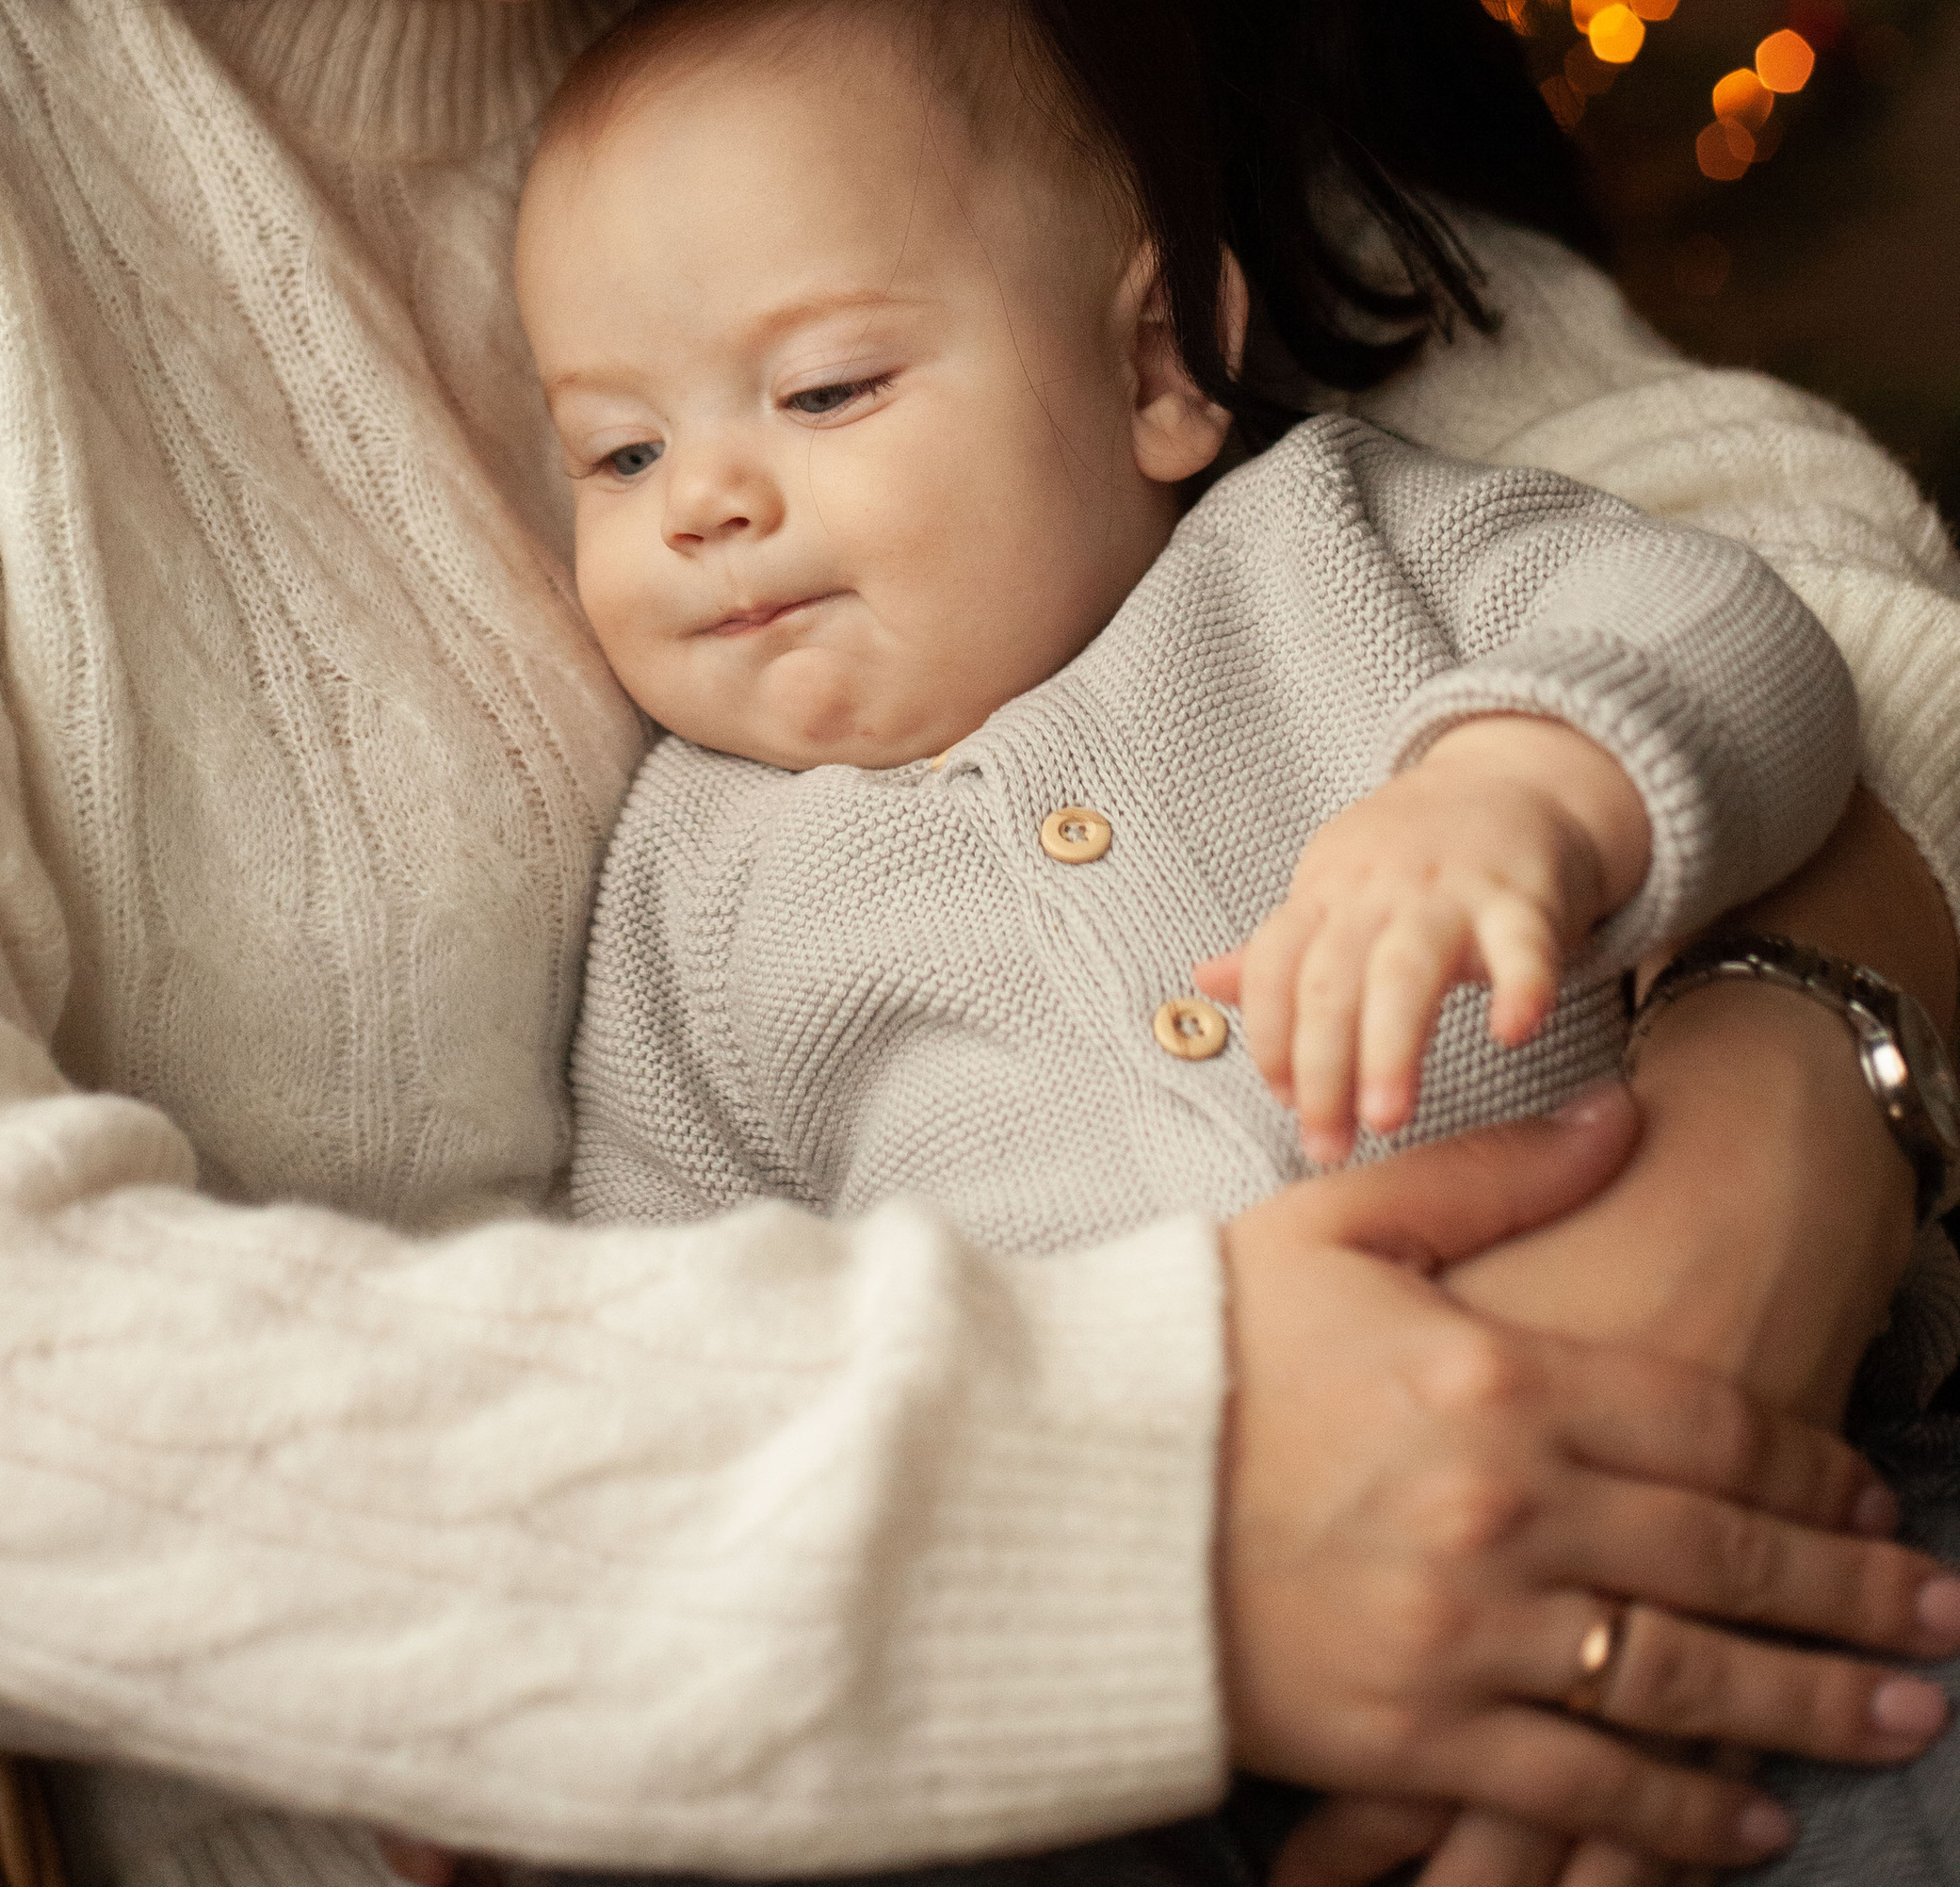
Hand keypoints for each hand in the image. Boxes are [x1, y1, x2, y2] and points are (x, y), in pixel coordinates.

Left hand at [1197, 718, 1645, 1163]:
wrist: (1511, 780)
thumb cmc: (1412, 854)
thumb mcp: (1335, 889)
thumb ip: (1279, 949)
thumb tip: (1203, 982)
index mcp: (1326, 895)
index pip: (1274, 965)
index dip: (1268, 1033)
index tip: (1281, 1100)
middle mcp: (1377, 894)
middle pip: (1329, 980)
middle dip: (1320, 1066)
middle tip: (1325, 1144)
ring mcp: (1449, 893)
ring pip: (1407, 968)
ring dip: (1390, 1044)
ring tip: (1385, 1117)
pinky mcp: (1522, 900)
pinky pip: (1523, 943)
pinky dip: (1521, 985)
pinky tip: (1514, 1032)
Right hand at [1217, 1084, 1959, 1868]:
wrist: (1057, 1493)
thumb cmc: (1194, 1343)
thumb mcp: (1338, 1222)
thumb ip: (1493, 1173)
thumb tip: (1622, 1112)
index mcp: (1492, 1380)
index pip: (1706, 1428)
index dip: (1809, 1465)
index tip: (1875, 1493)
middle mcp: (1501, 1513)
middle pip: (1725, 1557)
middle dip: (1850, 1595)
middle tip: (1940, 1622)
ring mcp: (1462, 1637)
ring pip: (1681, 1682)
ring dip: (1804, 1708)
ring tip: (1890, 1720)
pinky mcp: (1412, 1737)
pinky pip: (1582, 1790)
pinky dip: (1678, 1816)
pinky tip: (1747, 1825)